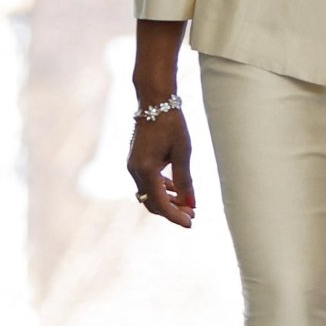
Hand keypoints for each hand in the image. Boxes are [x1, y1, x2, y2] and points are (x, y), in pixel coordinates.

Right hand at [128, 111, 195, 226]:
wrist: (154, 102)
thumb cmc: (171, 124)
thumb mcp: (183, 153)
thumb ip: (185, 180)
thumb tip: (191, 204)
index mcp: (145, 170)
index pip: (160, 204)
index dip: (175, 216)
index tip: (191, 223)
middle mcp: (135, 171)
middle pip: (152, 203)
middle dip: (172, 211)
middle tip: (193, 214)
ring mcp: (133, 166)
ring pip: (149, 194)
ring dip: (167, 201)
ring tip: (188, 204)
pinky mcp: (136, 161)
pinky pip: (147, 183)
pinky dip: (161, 189)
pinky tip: (176, 190)